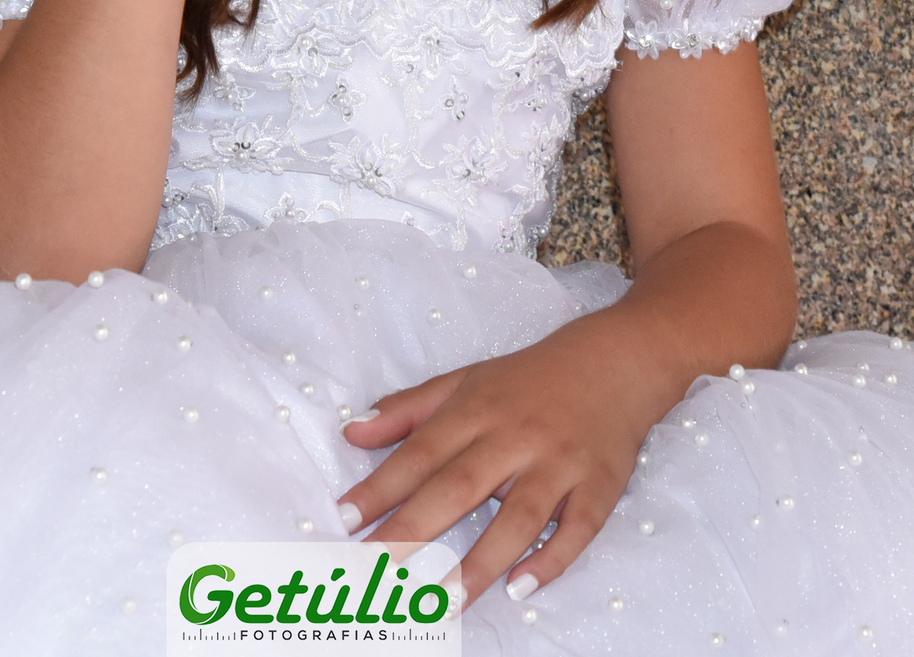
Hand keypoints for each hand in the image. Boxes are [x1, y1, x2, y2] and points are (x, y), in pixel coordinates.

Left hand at [338, 314, 657, 610]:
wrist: (614, 361)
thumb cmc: (529, 379)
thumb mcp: (465, 381)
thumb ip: (408, 410)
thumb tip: (351, 431)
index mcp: (477, 409)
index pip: (420, 453)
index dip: (381, 486)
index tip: (345, 519)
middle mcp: (514, 436)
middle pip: (460, 485)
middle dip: (416, 527)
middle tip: (377, 567)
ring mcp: (559, 463)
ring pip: (518, 517)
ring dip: (481, 562)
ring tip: (443, 599)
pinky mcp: (599, 486)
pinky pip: (577, 529)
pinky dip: (552, 560)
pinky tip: (522, 589)